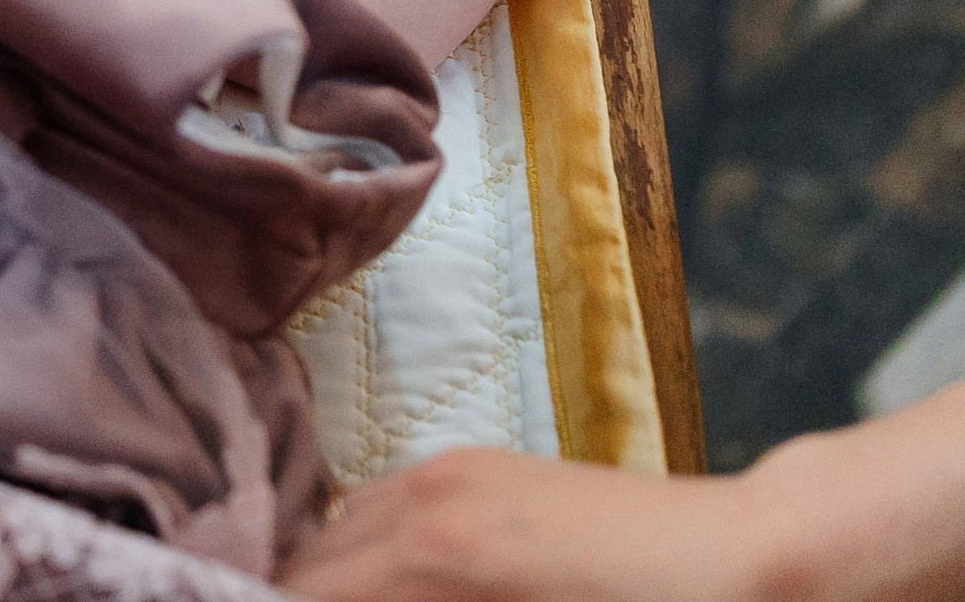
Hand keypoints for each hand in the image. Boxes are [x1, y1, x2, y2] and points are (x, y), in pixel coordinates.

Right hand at [282, 448, 771, 601]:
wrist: (764, 569)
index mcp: (430, 554)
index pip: (296, 592)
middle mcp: (421, 493)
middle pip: (304, 561)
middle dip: (292, 598)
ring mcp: (451, 470)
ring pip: (337, 530)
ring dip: (328, 581)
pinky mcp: (483, 467)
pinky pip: (383, 509)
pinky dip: (368, 554)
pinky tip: (400, 592)